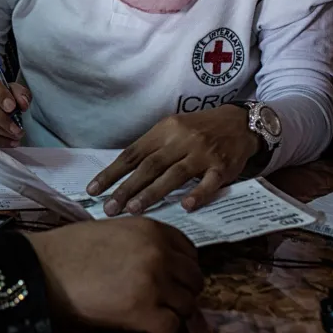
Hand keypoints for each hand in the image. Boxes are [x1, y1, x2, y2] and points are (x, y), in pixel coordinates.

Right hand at [23, 218, 202, 332]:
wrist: (43, 268)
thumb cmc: (69, 248)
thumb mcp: (113, 230)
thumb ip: (143, 242)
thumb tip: (165, 263)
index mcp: (152, 229)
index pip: (190, 252)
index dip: (181, 267)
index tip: (169, 277)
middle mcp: (159, 253)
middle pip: (194, 279)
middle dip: (181, 290)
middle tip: (161, 298)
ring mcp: (154, 282)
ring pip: (187, 304)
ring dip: (172, 310)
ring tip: (148, 310)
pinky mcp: (143, 311)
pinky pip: (172, 326)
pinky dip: (160, 328)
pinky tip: (141, 322)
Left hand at [87, 105, 260, 215]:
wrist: (239, 122)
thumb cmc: (198, 129)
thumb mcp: (172, 129)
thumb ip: (152, 148)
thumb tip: (122, 173)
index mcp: (164, 130)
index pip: (132, 154)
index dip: (112, 173)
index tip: (93, 190)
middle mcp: (181, 139)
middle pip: (149, 166)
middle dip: (126, 188)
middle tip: (109, 208)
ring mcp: (203, 153)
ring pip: (174, 174)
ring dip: (152, 193)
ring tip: (133, 210)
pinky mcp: (223, 166)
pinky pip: (209, 182)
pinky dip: (198, 194)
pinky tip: (185, 207)